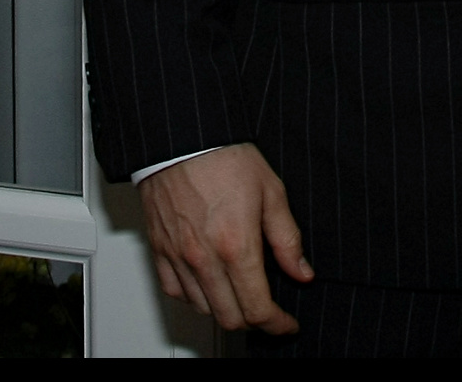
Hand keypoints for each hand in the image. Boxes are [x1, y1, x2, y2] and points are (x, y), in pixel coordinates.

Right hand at [138, 143, 312, 334]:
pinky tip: (209, 281)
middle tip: (268, 308)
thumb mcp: (272, 191)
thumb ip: (287, 238)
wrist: (184, 137)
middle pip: (231, 318)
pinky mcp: (160, 251)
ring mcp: (179, 258)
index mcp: (236, 245)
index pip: (257, 308)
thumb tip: (302, 271)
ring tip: (240, 291)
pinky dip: (195, 296)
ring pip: (204, 309)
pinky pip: (175, 293)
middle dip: (254, 320)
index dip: (277, 324)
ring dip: (225, 309)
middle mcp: (205, 259)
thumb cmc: (226, 156)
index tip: (286, 323)